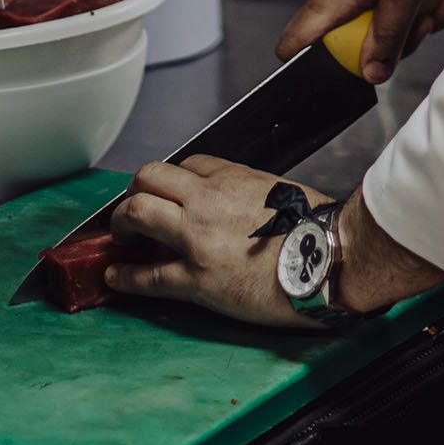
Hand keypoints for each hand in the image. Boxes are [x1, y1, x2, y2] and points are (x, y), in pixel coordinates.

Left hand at [106, 157, 328, 328]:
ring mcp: (197, 238)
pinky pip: (148, 275)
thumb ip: (253, 192)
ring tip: (120, 236)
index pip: (186, 166)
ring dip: (120, 223)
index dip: (172, 180)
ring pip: (138, 214)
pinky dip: (125, 276)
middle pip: (149, 178)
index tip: (170, 194)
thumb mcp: (283, 191)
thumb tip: (244, 206)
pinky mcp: (196, 278)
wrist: (330, 260)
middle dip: (134, 191)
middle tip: (133, 209)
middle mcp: (207, 200)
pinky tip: (114, 276)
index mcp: (233, 177)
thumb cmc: (317, 228)